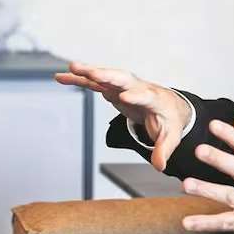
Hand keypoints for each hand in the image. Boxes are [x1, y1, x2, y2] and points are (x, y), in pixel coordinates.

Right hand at [54, 61, 190, 170]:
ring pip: (106, 76)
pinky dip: (79, 79)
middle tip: (94, 73)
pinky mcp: (112, 88)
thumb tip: (159, 165)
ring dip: (89, 72)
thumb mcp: (170, 137)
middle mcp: (137, 87)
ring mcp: (123, 86)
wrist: (166, 106)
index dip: (136, 96)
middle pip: (124, 79)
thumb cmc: (168, 119)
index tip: (124, 97)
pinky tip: (63, 77)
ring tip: (72, 67)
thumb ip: (163, 150)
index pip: (145, 96)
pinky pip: (94, 83)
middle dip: (109, 75)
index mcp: (154, 99)